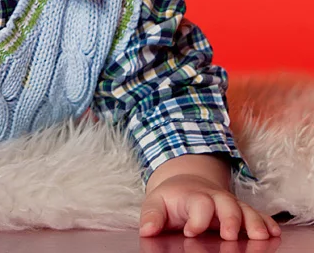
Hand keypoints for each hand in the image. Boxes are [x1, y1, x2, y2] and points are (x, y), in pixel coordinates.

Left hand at [139, 174, 280, 239]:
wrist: (187, 184)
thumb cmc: (171, 199)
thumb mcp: (156, 203)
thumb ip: (152, 216)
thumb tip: (147, 230)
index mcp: (193, 196)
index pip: (198, 203)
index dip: (197, 218)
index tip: (192, 232)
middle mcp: (215, 198)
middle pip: (227, 204)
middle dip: (230, 219)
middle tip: (229, 235)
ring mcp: (231, 204)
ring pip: (246, 210)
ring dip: (254, 223)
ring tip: (261, 236)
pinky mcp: (242, 210)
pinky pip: (258, 215)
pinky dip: (267, 223)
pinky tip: (274, 233)